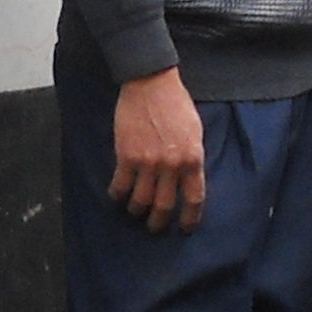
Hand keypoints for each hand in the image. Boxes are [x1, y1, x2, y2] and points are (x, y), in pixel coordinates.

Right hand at [111, 69, 205, 232]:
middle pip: (165, 206)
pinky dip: (117, 195)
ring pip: (141, 200)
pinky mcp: (126, 156)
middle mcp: (172, 165)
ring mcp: (148, 162)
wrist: (151, 84)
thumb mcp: (195, 131)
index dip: (190, 218)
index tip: (186, 227)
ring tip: (135, 213)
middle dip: (159, 222)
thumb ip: (192, 156)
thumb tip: (188, 177)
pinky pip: (120, 185)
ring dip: (137, 211)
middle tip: (155, 227)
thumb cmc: (175, 104)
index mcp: (193, 159)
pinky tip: (116, 197)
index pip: (194, 198)